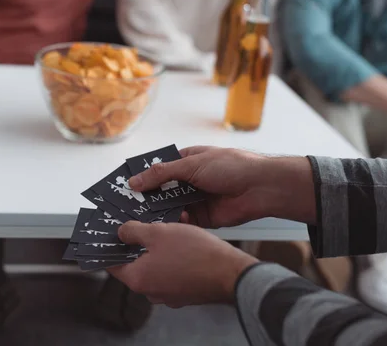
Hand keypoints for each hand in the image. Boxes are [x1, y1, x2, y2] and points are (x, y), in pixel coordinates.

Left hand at [107, 221, 256, 306]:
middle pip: (135, 263)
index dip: (111, 246)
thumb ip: (134, 231)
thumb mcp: (158, 232)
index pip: (113, 264)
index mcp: (138, 279)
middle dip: (138, 242)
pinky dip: (172, 256)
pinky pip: (171, 270)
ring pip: (155, 265)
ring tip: (166, 227)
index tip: (111, 233)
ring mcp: (169, 294)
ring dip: (158, 247)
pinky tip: (181, 238)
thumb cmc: (195, 253)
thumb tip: (121, 232)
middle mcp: (151, 291)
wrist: (230, 273)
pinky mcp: (185, 292)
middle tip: (140, 223)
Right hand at [128, 146, 315, 227]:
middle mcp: (190, 181)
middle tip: (127, 206)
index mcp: (188, 162)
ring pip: (171, 206)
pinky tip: (164, 225)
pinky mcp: (204, 218)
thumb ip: (162, 174)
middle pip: (163, 190)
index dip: (143, 177)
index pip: (159, 169)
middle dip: (148, 197)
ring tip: (140, 217)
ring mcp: (197, 199)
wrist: (261, 188)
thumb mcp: (192, 165)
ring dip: (159, 211)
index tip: (125, 186)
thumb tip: (135, 180)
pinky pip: (184, 221)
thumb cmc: (231, 167)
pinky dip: (175, 222)